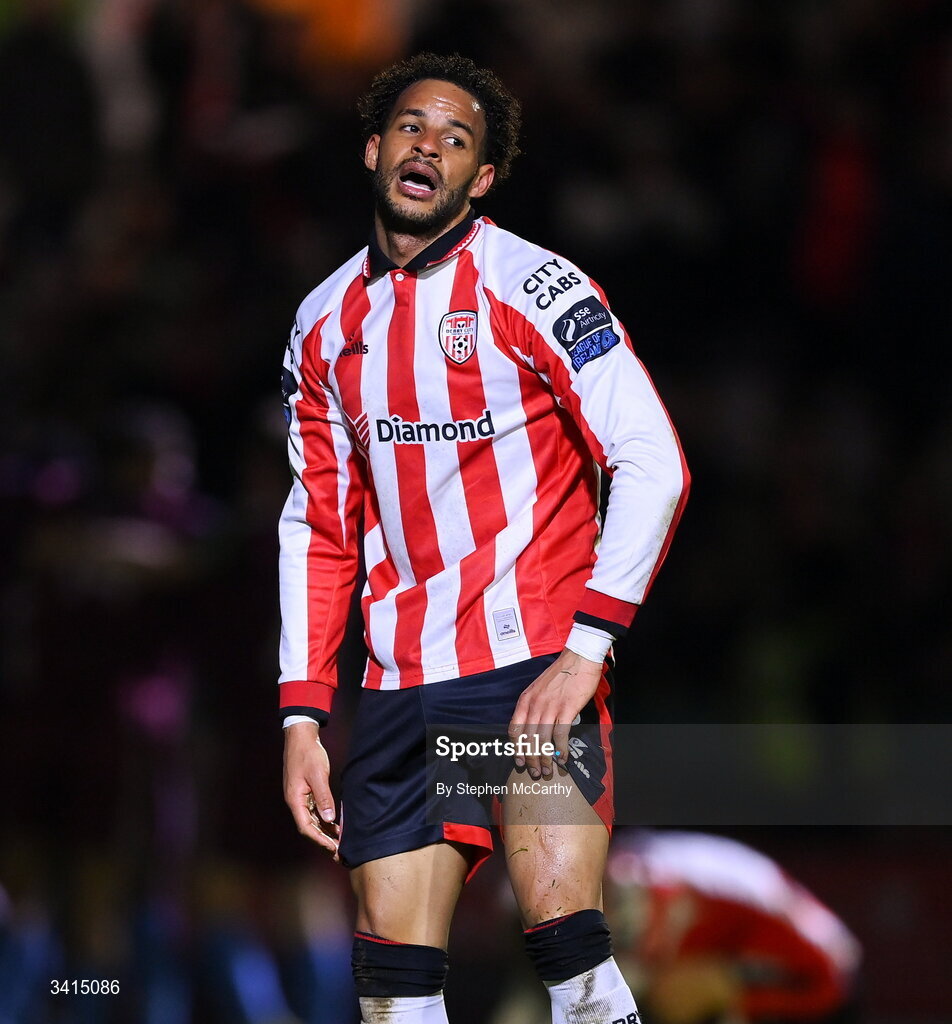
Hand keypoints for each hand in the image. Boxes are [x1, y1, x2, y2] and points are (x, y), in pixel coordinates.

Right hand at [283, 722, 339, 856]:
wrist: (301, 737)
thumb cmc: (308, 754)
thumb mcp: (318, 775)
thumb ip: (323, 797)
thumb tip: (329, 818)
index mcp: (295, 799)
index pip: (305, 826)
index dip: (318, 839)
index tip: (332, 847)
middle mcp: (296, 801)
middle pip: (308, 827)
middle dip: (322, 840)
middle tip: (338, 851)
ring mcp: (300, 797)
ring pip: (312, 820)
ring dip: (324, 831)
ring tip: (339, 841)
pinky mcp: (306, 792)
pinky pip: (314, 811)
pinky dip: (324, 819)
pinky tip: (335, 824)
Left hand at [507, 649, 602, 779]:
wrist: (578, 658)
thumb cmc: (560, 674)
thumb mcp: (538, 688)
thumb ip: (533, 706)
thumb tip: (533, 728)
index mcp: (526, 700)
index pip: (514, 729)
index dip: (515, 748)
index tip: (518, 761)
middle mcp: (535, 705)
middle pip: (527, 739)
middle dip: (530, 760)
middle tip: (535, 773)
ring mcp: (550, 707)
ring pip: (542, 740)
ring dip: (544, 759)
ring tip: (548, 771)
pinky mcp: (567, 709)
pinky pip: (560, 735)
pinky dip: (560, 750)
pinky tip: (563, 759)